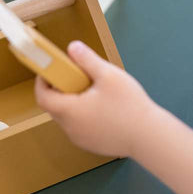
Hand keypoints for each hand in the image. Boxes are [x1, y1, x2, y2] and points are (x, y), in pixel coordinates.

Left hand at [35, 41, 157, 157]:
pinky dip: (84, 116)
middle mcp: (70, 128)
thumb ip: (87, 60)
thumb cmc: (129, 105)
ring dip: (73, 104)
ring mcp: (81, 139)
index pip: (43, 97)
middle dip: (61, 90)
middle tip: (77, 77)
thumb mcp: (108, 75)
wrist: (150, 137)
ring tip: (94, 92)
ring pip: (68, 118)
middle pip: (55, 107)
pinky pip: (80, 128)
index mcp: (69, 111)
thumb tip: (72, 47)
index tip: (51, 71)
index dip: (42, 82)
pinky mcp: (92, 146)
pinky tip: (104, 109)